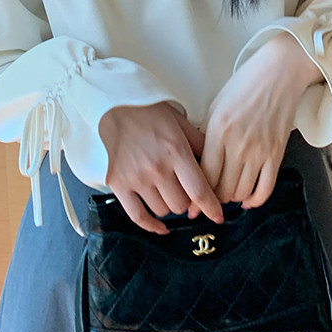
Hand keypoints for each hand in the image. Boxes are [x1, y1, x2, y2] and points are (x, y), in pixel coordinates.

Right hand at [98, 101, 224, 234]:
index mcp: (176, 152)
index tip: (219, 216)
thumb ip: (199, 144)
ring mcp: (136, 178)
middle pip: (182, 205)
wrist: (113, 104)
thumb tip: (219, 162)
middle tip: (184, 189)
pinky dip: (151, 225)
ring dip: (169, 205)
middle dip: (188, 200)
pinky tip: (161, 226)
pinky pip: (138, 216)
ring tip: (167, 191)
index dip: (212, 208)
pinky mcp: (118, 184)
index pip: (200, 191)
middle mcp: (157, 169)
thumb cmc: (148, 110)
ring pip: (163, 211)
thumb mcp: (180, 122)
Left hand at [200, 33, 324, 209]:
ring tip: (228, 195)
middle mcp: (237, 144)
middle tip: (210, 202)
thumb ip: (207, 135)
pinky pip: (265, 188)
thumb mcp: (216, 106)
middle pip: (222, 189)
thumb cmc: (244, 85)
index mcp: (217, 131)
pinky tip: (248, 200)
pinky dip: (255, 200)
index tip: (192, 207)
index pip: (204, 176)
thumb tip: (198, 163)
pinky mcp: (277, 153)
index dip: (197, 196)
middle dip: (213, 200)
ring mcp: (259, 150)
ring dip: (233, 198)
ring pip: (242, 192)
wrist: (279, 72)